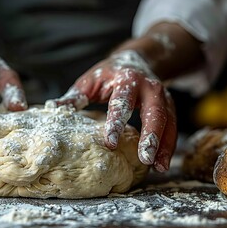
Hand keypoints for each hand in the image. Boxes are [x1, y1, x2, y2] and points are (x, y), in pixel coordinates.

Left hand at [51, 51, 175, 171]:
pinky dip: (169, 145)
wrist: (136, 60)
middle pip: (154, 112)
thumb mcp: (90, 80)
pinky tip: (162, 163)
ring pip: (168, 121)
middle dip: (150, 135)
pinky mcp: (169, 106)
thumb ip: (75, 96)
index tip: (110, 142)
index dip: (116, 122)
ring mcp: (163, 96)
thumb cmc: (108, 74)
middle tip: (144, 158)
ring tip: (159, 167)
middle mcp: (149, 86)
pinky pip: (173, 127)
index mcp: (127, 79)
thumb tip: (53, 106)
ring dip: (164, 145)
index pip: (121, 102)